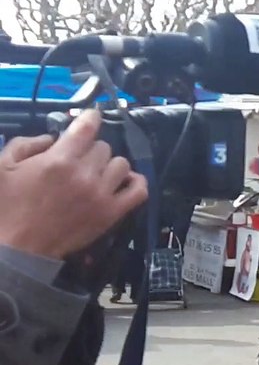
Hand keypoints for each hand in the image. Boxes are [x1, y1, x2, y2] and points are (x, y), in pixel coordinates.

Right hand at [0, 110, 148, 259]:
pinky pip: (139, 191)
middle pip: (103, 147)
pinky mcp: (112, 214)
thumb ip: (25, 144)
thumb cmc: (5, 207)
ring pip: (122, 164)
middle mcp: (85, 174)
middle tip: (77, 161)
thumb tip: (52, 138)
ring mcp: (102, 195)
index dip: (92, 117)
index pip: (87, 128)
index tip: (93, 116)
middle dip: (89, 150)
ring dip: (109, 166)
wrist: (16, 249)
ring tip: (96, 174)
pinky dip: (135, 182)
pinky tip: (124, 182)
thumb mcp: (1, 167)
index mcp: (59, 160)